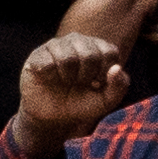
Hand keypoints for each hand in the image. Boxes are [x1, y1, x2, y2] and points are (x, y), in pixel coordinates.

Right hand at [8, 27, 132, 146]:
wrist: (52, 118)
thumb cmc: (81, 104)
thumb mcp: (106, 101)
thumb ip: (119, 86)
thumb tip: (116, 68)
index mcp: (98, 47)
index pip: (109, 52)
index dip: (104, 74)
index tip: (96, 84)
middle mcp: (78, 41)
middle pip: (90, 55)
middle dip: (86, 77)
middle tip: (78, 84)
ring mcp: (57, 45)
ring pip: (67, 58)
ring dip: (67, 78)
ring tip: (64, 82)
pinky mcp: (38, 54)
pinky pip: (47, 63)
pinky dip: (50, 78)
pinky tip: (49, 79)